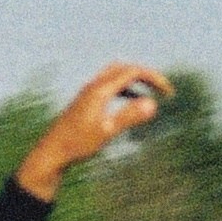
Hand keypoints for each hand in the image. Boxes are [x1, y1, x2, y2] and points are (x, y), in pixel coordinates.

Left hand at [15, 61, 166, 200]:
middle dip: (146, 75)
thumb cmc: (78, 144)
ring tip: (151, 94)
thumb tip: (153, 105)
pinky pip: (109, 85)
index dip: (154, 78)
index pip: (133, 72)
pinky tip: (132, 101)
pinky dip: (125, 88)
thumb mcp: (107, 132)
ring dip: (136, 81)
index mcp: (100, 90)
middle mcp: (94, 86)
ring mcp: (88, 92)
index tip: (169, 93)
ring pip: (116, 75)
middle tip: (163, 89)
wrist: (51, 152)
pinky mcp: (85, 100)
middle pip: (125, 68)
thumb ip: (129, 116)